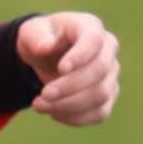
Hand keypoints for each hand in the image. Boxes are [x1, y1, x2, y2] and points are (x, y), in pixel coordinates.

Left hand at [16, 11, 119, 126]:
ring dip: (69, 104)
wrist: (45, 55)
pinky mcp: (108, 96)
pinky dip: (76, 117)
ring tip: (40, 105)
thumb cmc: (41, 38)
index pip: (94, 40)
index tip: (60, 68)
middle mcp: (107, 49)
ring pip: (101, 95)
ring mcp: (111, 74)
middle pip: (100, 70)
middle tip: (44, 95)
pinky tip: (54, 113)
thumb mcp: (31, 32)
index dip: (80, 56)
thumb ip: (36, 37)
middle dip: (71, 86)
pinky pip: (100, 112)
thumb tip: (45, 47)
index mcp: (90, 26)